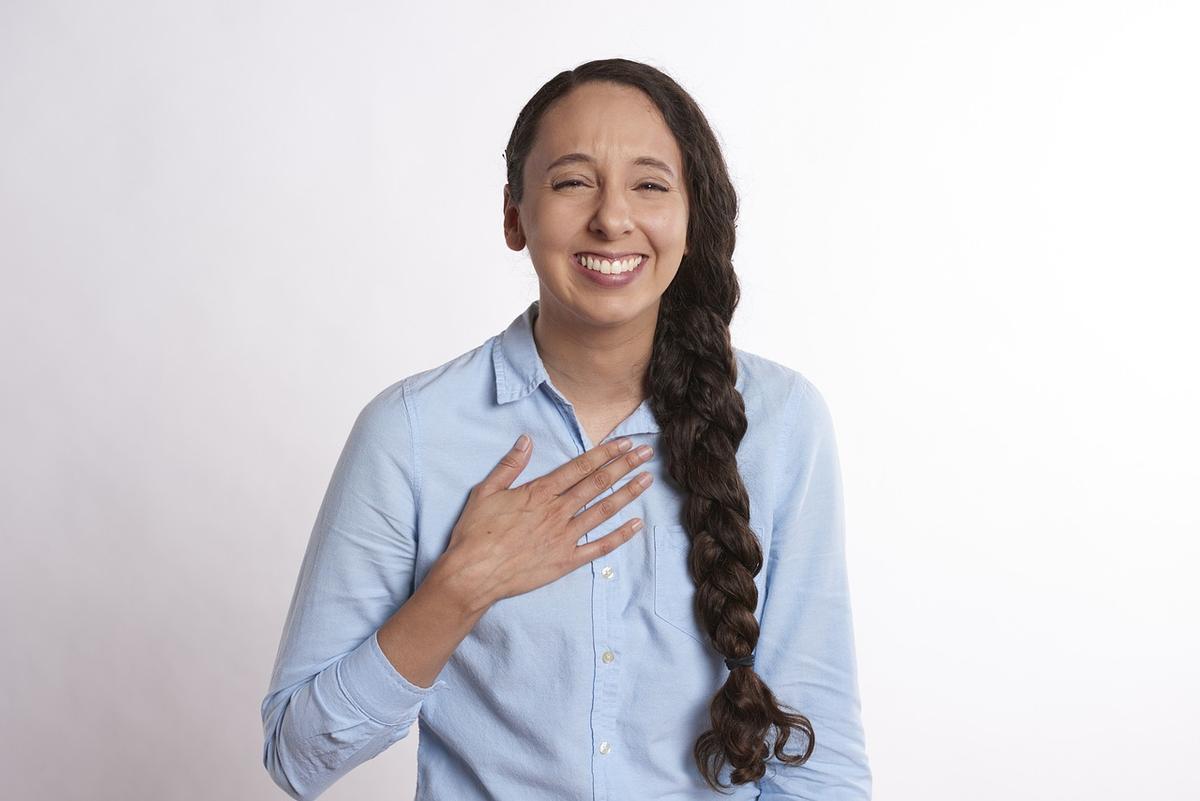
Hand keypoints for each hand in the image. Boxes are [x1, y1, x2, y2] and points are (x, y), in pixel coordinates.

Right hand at [439, 434, 654, 608]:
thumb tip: (526, 440)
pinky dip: (619, 536)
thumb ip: (509, 465)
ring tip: (646, 480)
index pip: (580, 467)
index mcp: (539, 492)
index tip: (625, 443)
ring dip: (627, 494)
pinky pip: (598, 547)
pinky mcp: (565, 560)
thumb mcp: (485, 492)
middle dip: (624, 466)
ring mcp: (564, 537)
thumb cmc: (475, 533)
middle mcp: (557, 511)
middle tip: (646, 453)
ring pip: (603, 511)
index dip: (605, 453)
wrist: (473, 574)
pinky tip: (635, 525)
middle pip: (598, 484)